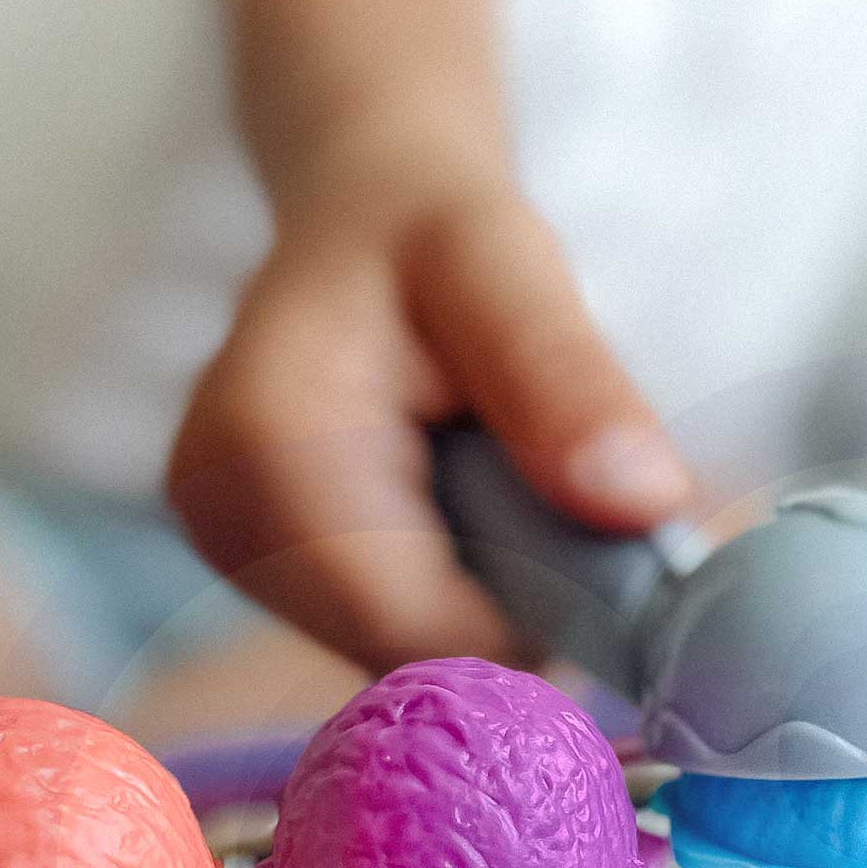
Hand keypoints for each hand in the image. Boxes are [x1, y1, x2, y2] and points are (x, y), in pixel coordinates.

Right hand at [168, 130, 690, 674]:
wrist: (364, 216)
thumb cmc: (435, 232)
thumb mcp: (512, 268)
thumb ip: (568, 380)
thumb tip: (644, 502)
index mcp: (270, 447)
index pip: (418, 629)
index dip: (532, 618)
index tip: (610, 554)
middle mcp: (222, 518)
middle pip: (406, 650)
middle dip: (505, 603)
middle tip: (554, 497)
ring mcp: (226, 550)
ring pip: (397, 652)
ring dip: (476, 597)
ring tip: (495, 485)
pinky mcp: (250, 565)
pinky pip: (378, 629)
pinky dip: (443, 590)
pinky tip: (451, 509)